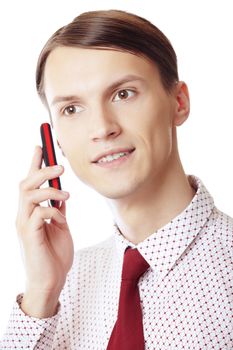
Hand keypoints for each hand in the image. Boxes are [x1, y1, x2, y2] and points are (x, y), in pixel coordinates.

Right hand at [15, 145, 73, 316]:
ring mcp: (24, 225)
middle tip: (60, 166)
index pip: (29, 182)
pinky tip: (61, 219)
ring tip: (66, 193)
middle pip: (25, 183)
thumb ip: (58, 210)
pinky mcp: (29, 235)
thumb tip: (61, 195)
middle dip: (41, 169)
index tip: (40, 145)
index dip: (34, 163)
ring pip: (27, 194)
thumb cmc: (55, 255)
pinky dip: (53, 211)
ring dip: (49, 189)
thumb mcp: (60, 226)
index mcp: (31, 212)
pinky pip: (38, 213)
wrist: (52, 281)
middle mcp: (23, 215)